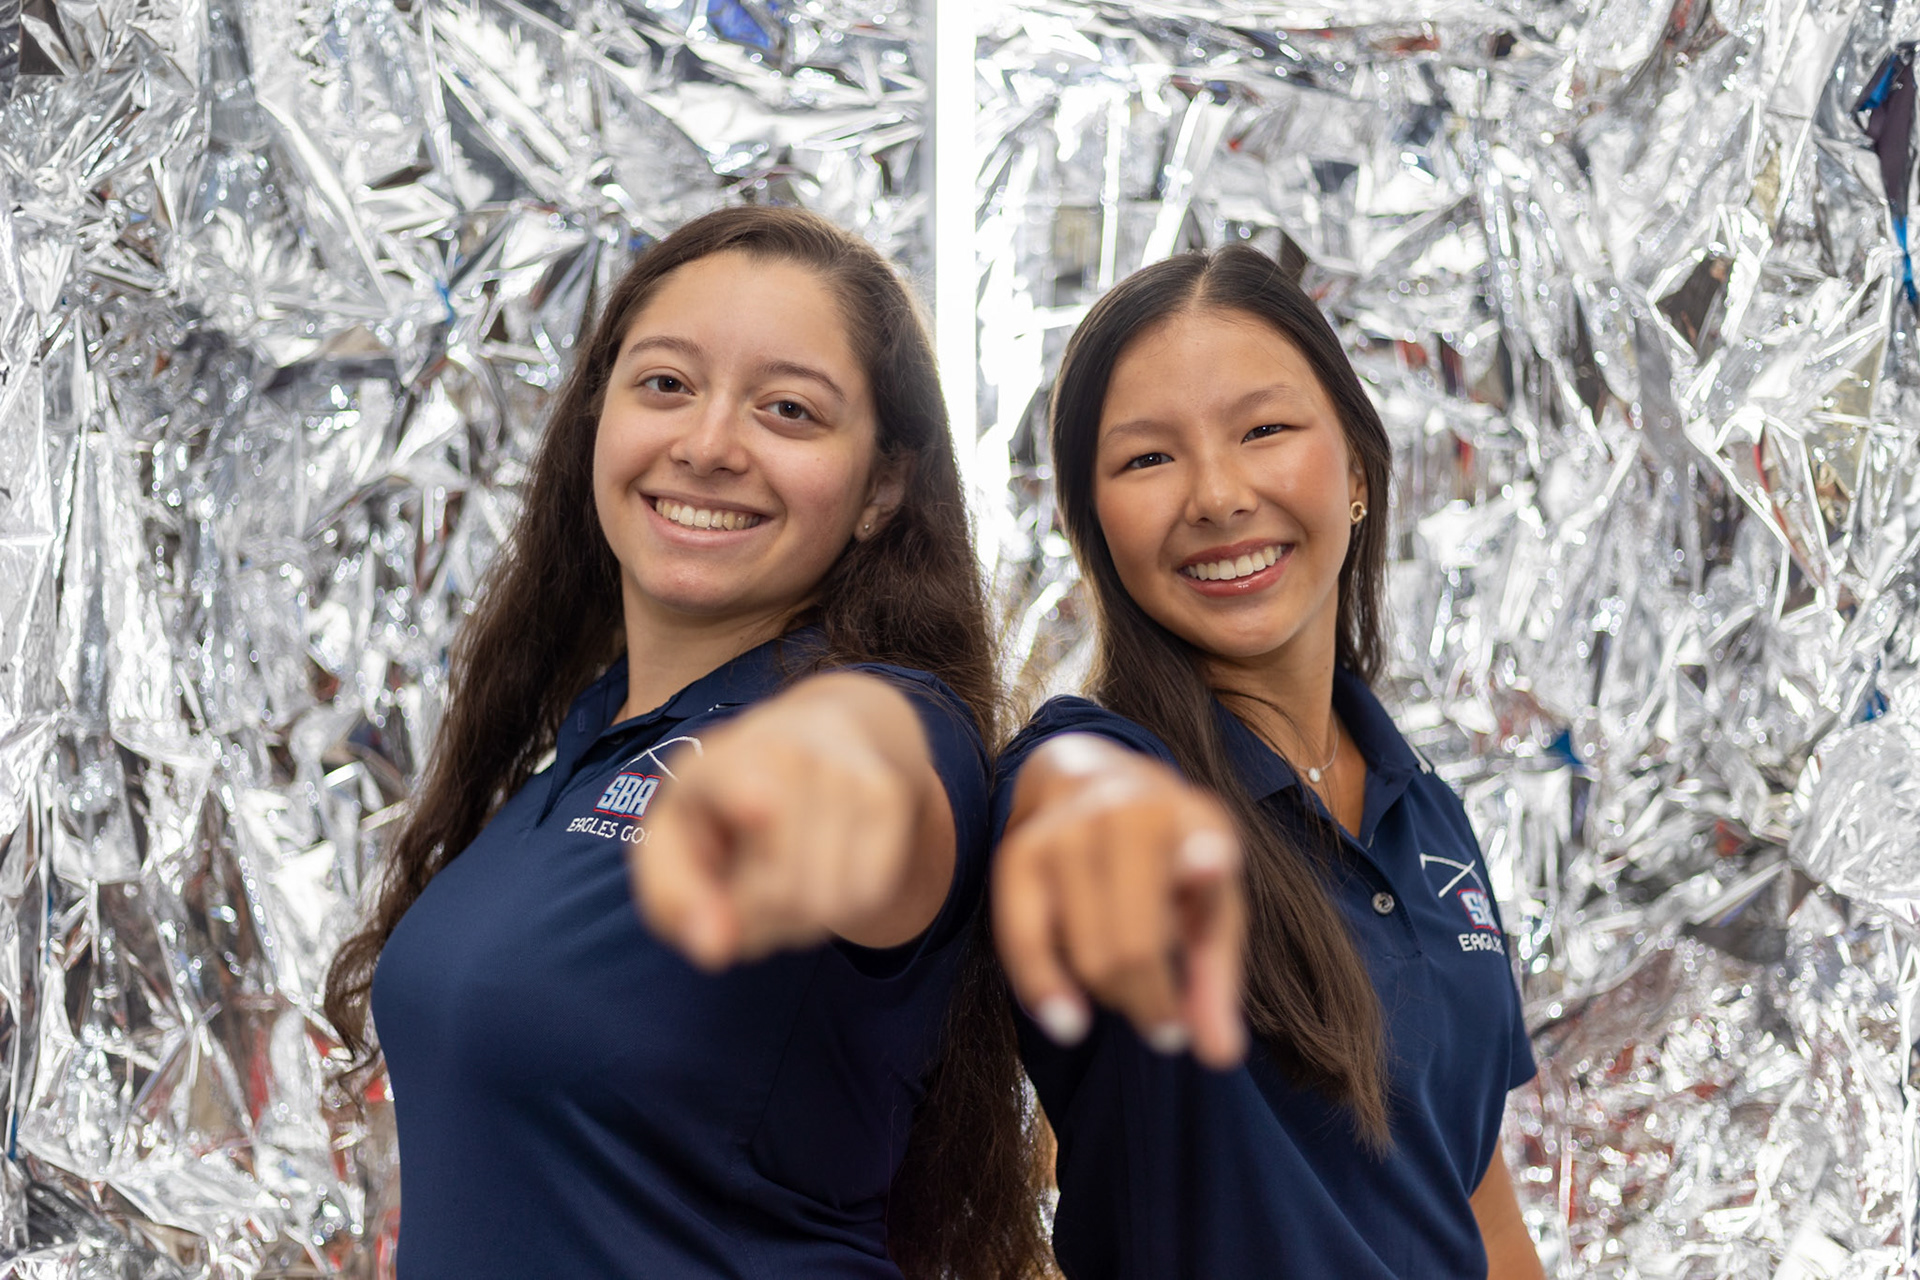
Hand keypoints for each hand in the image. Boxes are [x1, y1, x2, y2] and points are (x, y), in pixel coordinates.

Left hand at [632, 673, 950, 967]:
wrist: (809, 743)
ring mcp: (842, 770)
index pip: (734, 778)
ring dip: (799, 922)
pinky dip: (842, 909)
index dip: (746, 796)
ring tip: (781, 882)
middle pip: (781, 890)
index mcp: (714, 764)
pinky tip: (822, 874)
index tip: (756, 806)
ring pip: (827, 901)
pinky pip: (868, 894)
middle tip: (744, 897)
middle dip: (758, 921)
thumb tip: (714, 949)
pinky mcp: (887, 793)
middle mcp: (783, 753)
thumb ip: (675, 902)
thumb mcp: (674, 849)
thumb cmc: (724, 814)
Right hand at [992, 734, 1246, 1068]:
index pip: (1193, 875)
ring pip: (1085, 957)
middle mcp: (1116, 815)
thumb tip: (1219, 1058)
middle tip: (1165, 1026)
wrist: (1092, 777)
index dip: (1195, 897)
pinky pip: (1023, 942)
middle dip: (1149, 1005)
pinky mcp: (1016, 855)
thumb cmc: (1169, 854)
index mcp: (1177, 818)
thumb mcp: (1212, 897)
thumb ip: (1216, 977)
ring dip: (1111, 997)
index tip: (1200, 924)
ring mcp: (1062, 833)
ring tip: (1131, 994)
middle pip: (1130, 951)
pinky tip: (1070, 1024)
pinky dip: (1044, 991)